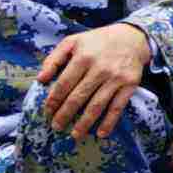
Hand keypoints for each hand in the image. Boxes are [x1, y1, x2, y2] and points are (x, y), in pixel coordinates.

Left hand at [35, 21, 151, 139]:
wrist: (132, 37)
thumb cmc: (97, 41)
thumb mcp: (73, 41)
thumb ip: (54, 58)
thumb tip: (40, 79)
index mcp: (83, 57)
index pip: (64, 84)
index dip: (54, 100)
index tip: (47, 112)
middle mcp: (100, 68)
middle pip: (78, 97)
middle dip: (65, 115)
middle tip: (56, 126)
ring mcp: (115, 78)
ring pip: (97, 105)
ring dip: (84, 123)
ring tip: (74, 135)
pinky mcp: (130, 85)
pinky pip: (117, 107)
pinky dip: (109, 122)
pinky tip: (101, 134)